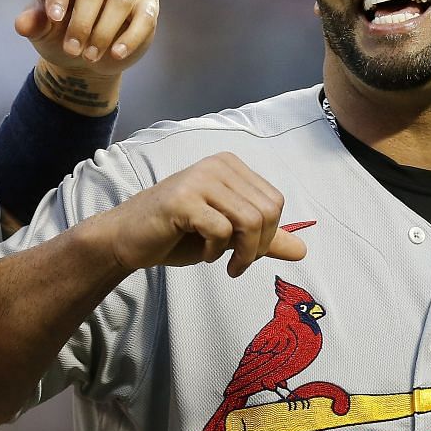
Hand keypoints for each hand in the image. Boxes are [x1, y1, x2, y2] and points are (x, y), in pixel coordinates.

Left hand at [15, 0, 158, 90]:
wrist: (85, 55)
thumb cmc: (60, 33)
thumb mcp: (42, 30)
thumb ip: (33, 23)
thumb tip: (22, 25)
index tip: (53, 18)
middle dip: (82, 22)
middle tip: (72, 49)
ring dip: (104, 31)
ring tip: (90, 57)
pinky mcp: (148, 1)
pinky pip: (145, 15)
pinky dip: (130, 37)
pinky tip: (116, 55)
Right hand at [89, 152, 307, 277]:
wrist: (127, 239)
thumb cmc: (176, 234)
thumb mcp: (228, 236)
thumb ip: (264, 239)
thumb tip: (303, 251)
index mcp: (231, 166)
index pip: (275, 202)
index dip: (269, 236)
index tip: (247, 255)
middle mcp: (217, 165)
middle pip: (267, 212)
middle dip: (257, 248)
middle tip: (237, 265)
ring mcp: (199, 179)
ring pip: (249, 221)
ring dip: (240, 253)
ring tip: (220, 261)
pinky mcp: (182, 200)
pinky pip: (220, 230)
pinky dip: (215, 251)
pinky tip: (201, 253)